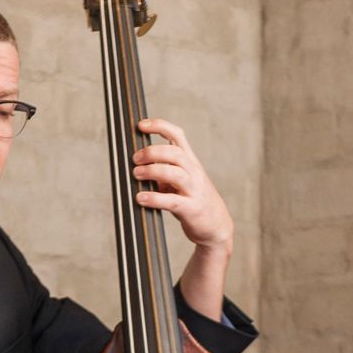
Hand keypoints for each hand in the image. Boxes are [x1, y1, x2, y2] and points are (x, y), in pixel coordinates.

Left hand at [134, 118, 233, 251]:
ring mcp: (194, 190)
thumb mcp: (181, 182)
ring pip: (174, 173)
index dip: (159, 126)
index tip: (141, 125)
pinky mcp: (191, 209)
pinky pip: (172, 201)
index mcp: (191, 162)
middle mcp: (194, 172)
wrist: (217, 227)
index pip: (177, 135)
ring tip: (136, 174)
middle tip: (135, 159)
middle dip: (152, 152)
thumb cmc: (194, 202)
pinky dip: (154, 198)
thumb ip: (164, 173)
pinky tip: (140, 198)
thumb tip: (139, 166)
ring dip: (152, 171)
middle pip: (174, 152)